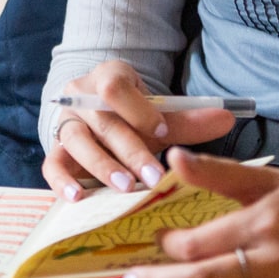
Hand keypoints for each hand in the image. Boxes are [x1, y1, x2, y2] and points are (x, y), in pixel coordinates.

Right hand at [43, 60, 236, 198]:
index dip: (139, 110)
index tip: (163, 133)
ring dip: (101, 166)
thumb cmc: (130, 116)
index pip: (115, 87)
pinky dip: (62, 183)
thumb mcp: (156, 115)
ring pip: (77, 142)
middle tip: (154, 178)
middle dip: (130, 151)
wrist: (96, 116)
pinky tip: (78, 199)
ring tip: (124, 188)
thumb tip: (227, 119)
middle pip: (103, 122)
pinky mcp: (54, 152)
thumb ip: (188, 121)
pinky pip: (51, 166)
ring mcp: (64, 125)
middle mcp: (80, 99)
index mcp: (106, 78)